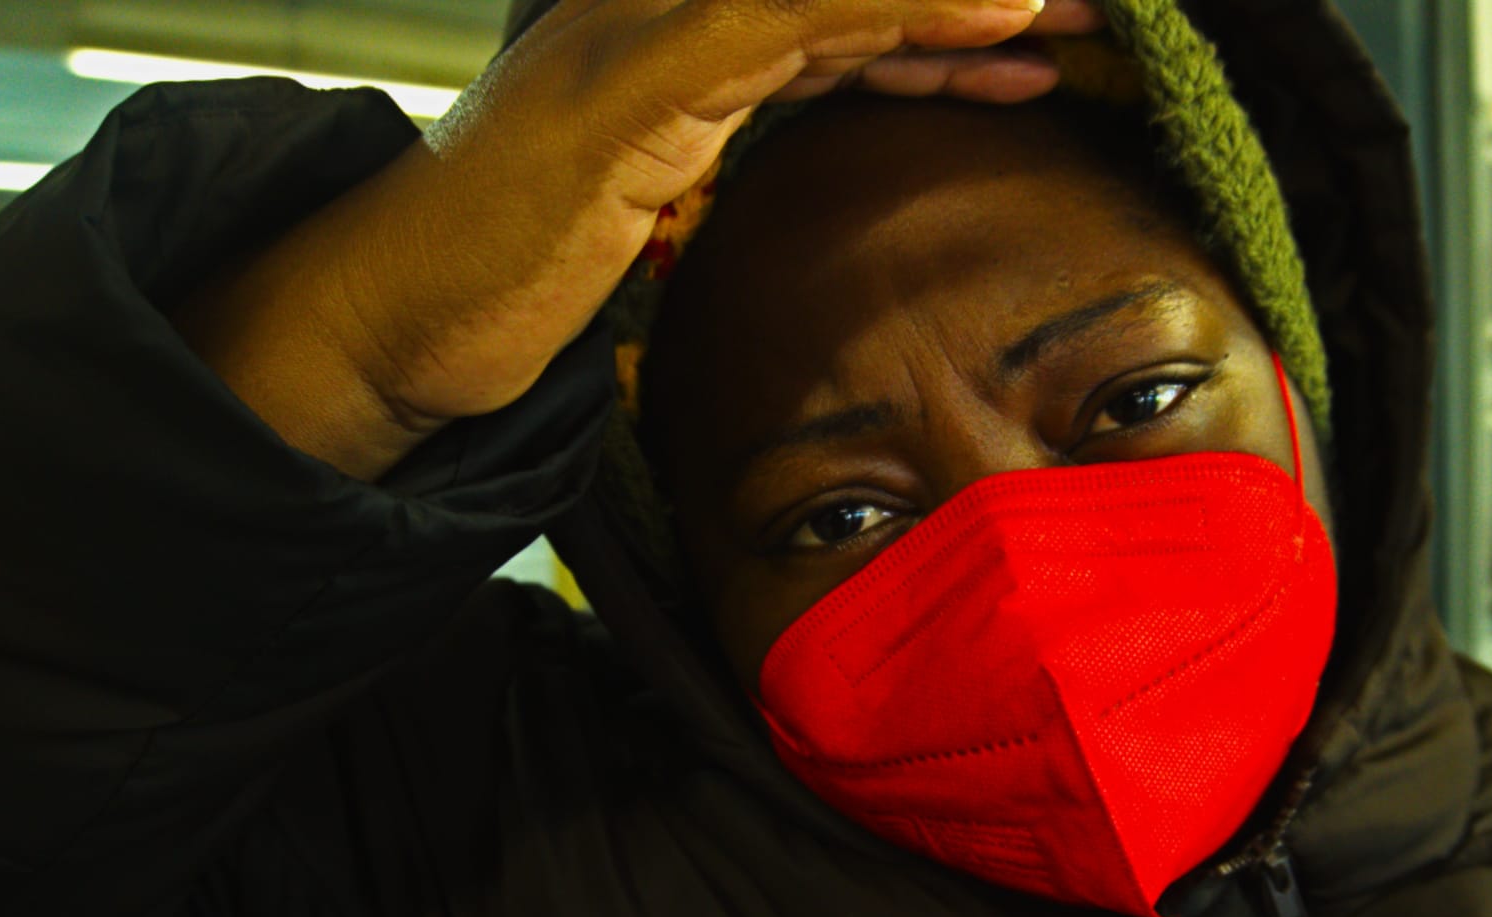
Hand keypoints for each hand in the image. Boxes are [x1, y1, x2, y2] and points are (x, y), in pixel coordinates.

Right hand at [171, 0, 1103, 479]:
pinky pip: (780, 25)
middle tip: (1097, 13)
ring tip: (1069, 8)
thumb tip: (803, 149)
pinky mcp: (629, 86)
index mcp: (680, 30)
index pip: (835, 9)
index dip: (939, 17)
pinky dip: (889, 13)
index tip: (1049, 27)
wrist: (394, 312)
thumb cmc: (516, 265)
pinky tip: (990, 14)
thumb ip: (726, 151)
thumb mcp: (651, 194)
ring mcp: (640, 31)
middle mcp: (661, 6)